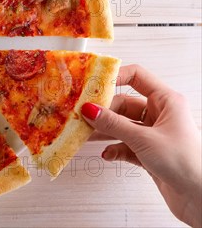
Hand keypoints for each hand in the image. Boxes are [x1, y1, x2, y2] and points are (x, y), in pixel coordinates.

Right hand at [82, 64, 201, 226]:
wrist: (200, 198)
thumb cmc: (186, 163)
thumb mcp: (143, 139)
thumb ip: (113, 124)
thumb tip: (90, 109)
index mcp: (167, 101)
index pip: (137, 76)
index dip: (115, 77)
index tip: (94, 84)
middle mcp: (161, 114)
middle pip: (124, 103)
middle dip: (103, 110)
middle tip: (84, 115)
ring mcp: (154, 133)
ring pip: (122, 125)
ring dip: (105, 130)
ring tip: (87, 133)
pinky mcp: (149, 152)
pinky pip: (125, 144)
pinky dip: (114, 148)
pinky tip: (107, 154)